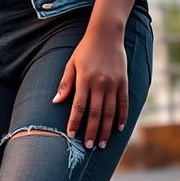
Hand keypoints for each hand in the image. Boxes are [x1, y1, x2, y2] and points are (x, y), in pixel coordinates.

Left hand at [52, 27, 128, 149]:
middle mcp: (100, 83)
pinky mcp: (124, 82)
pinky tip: (118, 128)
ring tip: (102, 144)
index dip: (74, 121)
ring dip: (106, 129)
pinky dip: (122, 117)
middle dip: (91, 131)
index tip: (71, 135)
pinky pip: (124, 103)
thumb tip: (56, 101)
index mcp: (84, 79)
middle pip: (95, 113)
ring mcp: (114, 83)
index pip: (78, 106)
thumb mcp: (71, 63)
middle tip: (89, 146)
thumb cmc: (85, 49)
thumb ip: (65, 83)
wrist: (106, 34)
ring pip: (110, 112)